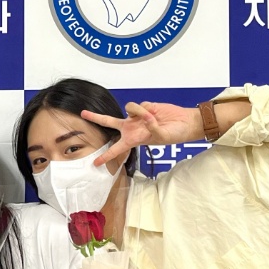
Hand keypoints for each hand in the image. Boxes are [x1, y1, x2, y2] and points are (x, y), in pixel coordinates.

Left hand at [82, 102, 197, 166]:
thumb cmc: (175, 134)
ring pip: (129, 108)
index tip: (95, 163)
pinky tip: (157, 113)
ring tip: (153, 117)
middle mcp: (131, 128)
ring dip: (139, 112)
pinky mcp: (144, 107)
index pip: (117, 149)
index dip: (106, 156)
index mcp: (134, 140)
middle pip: (109, 122)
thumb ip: (151, 128)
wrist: (184, 122)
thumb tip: (145, 117)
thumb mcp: (163, 137)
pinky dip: (148, 109)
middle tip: (83, 113)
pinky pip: (140, 105)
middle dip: (96, 118)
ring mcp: (136, 116)